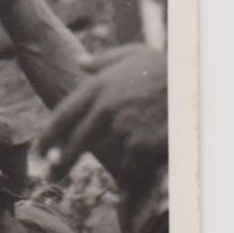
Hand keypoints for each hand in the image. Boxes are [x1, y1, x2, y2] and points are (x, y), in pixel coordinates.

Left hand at [39, 44, 167, 188]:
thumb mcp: (132, 53)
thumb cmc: (164, 66)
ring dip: (109, 168)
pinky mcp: (143, 143)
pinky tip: (131, 179)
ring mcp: (124, 126)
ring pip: (106, 157)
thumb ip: (102, 60)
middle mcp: (106, 106)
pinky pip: (129, 169)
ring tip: (116, 177)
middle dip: (61, 161)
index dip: (48, 134)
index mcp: (98, 85)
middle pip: (76, 141)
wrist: (195, 80)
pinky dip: (130, 176)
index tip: (39, 149)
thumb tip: (80, 62)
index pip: (64, 113)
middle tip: (52, 176)